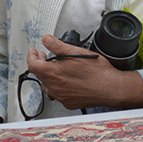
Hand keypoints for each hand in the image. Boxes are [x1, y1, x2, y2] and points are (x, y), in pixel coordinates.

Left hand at [27, 34, 142, 110]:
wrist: (111, 88)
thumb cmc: (98, 72)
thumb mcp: (78, 53)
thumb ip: (58, 46)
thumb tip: (47, 39)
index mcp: (54, 73)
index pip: (32, 65)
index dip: (31, 56)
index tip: (34, 51)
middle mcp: (54, 87)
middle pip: (39, 75)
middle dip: (41, 63)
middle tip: (46, 56)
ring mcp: (61, 96)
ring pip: (47, 86)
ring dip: (48, 76)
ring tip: (57, 69)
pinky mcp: (68, 102)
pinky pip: (57, 94)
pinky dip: (58, 86)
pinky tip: (67, 80)